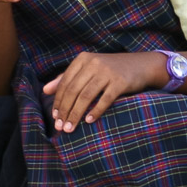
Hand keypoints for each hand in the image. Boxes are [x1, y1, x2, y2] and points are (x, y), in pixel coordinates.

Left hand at [42, 51, 161, 131]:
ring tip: (70, 128)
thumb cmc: (111, 69)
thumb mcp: (88, 69)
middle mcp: (93, 63)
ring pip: (86, 96)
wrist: (141, 65)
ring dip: (76, 114)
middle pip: (73, 90)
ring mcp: (107, 72)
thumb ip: (67, 78)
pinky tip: (88, 121)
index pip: (65, 83)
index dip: (58, 101)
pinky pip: (104, 100)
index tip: (55, 117)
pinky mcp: (120, 82)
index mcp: (82, 59)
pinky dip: (95, 111)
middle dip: (65, 110)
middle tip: (61, 127)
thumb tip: (45, 90)